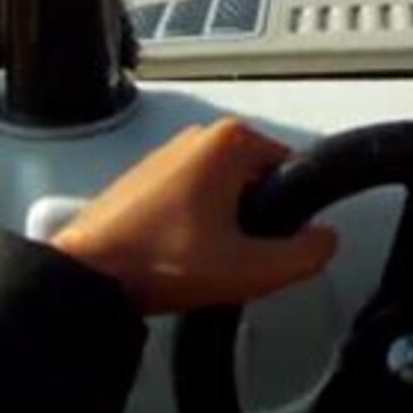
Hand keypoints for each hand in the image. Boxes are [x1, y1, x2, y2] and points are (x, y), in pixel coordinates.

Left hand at [51, 117, 338, 314]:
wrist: (87, 276)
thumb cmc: (156, 261)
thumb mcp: (250, 269)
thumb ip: (304, 255)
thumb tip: (325, 240)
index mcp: (230, 141)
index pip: (293, 172)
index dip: (290, 216)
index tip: (267, 244)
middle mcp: (200, 136)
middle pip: (260, 184)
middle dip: (256, 221)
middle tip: (235, 257)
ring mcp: (170, 154)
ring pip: (228, 194)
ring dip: (225, 226)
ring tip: (203, 260)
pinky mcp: (149, 177)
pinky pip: (195, 200)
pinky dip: (196, 226)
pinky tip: (181, 255)